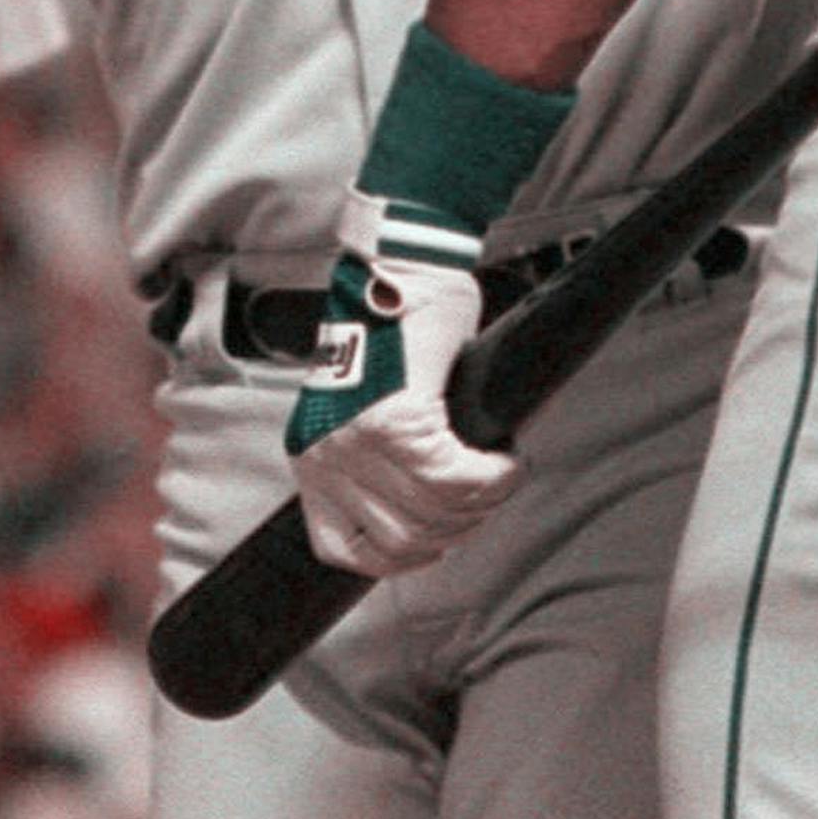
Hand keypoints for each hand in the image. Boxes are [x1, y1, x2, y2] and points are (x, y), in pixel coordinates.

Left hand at [285, 215, 518, 576]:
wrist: (400, 261)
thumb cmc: (393, 319)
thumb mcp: (365, 400)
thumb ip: (383, 453)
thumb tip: (434, 505)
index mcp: (311, 454)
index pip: (342, 547)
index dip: (400, 557)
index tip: (439, 539)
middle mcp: (325, 454)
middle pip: (401, 540)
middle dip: (457, 528)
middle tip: (488, 495)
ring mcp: (357, 439)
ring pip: (433, 513)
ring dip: (481, 502)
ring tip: (502, 473)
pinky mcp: (396, 416)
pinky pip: (455, 477)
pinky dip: (492, 477)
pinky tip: (507, 459)